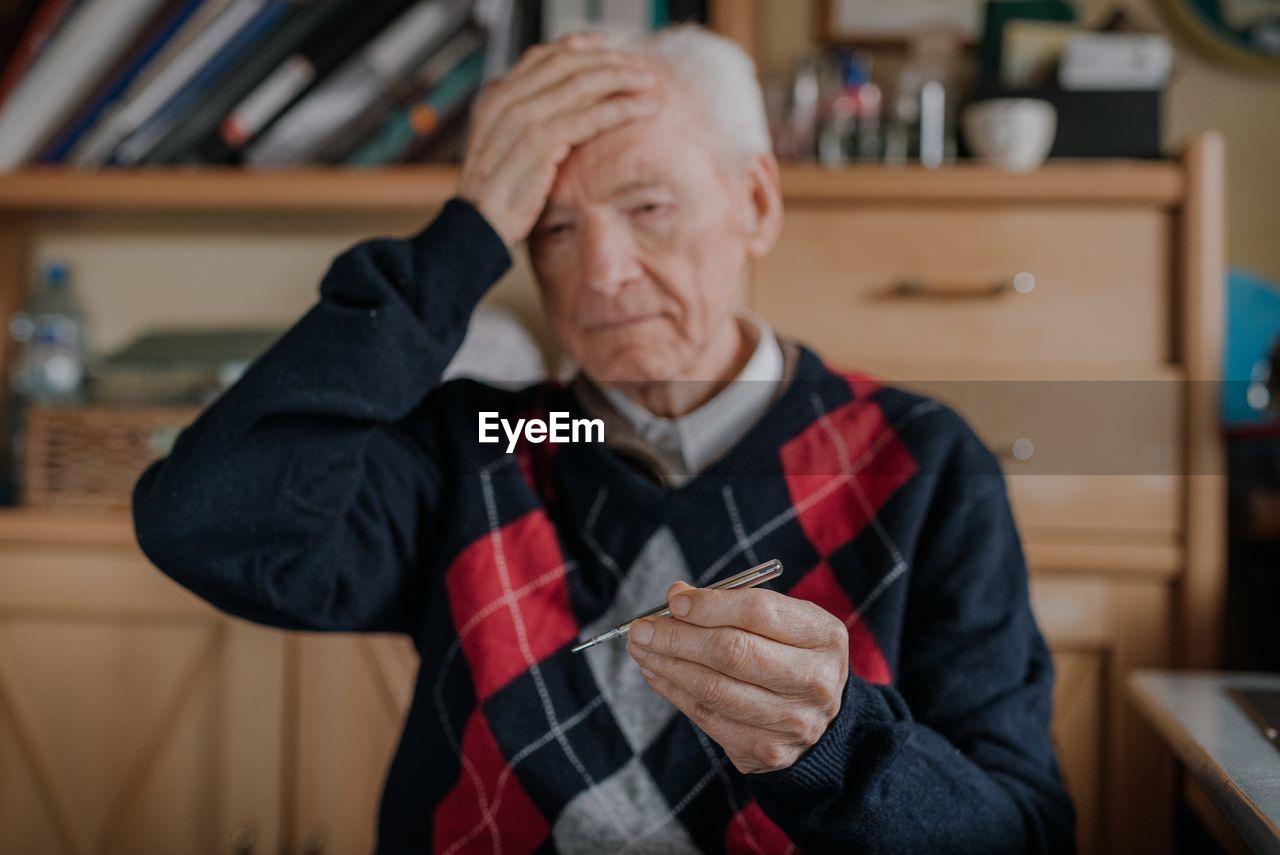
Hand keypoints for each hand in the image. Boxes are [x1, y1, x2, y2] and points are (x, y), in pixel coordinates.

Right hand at [456, 31, 658, 248]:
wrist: (475, 227)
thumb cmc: (494, 197)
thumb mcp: (500, 150)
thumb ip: (515, 123)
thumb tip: (540, 108)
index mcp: (496, 98)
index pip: (541, 57)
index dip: (576, 47)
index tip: (604, 47)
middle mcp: (506, 100)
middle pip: (565, 63)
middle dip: (607, 61)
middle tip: (637, 66)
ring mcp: (522, 118)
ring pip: (581, 84)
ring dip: (620, 79)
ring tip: (647, 82)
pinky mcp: (540, 141)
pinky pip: (589, 116)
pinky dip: (620, 109)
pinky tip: (641, 108)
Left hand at [627, 581, 849, 773]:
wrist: (819, 719)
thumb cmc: (789, 654)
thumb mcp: (778, 621)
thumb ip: (731, 604)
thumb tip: (677, 596)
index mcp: (823, 636)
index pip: (759, 612)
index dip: (711, 605)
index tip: (675, 601)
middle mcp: (815, 680)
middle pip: (732, 652)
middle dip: (678, 637)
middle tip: (641, 627)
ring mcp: (792, 721)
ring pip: (714, 689)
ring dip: (667, 665)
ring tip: (640, 648)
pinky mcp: (767, 751)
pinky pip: (707, 717)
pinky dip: (673, 692)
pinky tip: (655, 672)